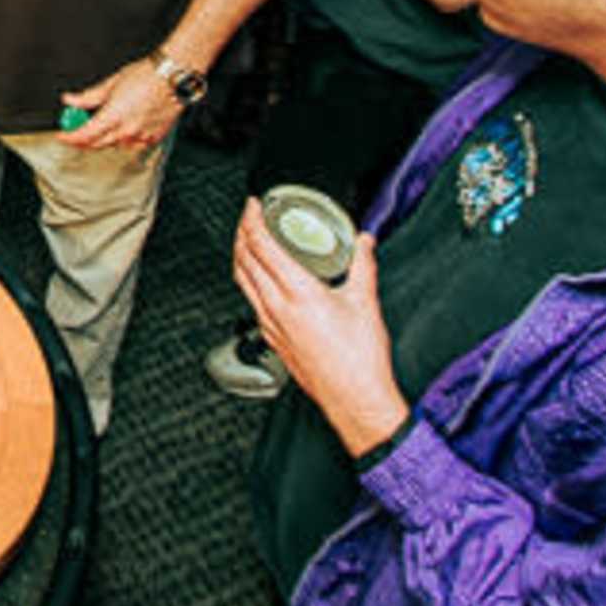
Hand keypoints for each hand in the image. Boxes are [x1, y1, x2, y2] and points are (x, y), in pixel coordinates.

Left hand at [56, 58, 183, 152]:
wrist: (173, 78)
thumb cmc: (146, 76)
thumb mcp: (111, 83)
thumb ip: (88, 96)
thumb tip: (70, 100)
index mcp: (113, 116)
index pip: (84, 135)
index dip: (69, 137)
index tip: (62, 135)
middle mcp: (126, 131)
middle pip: (96, 144)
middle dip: (83, 140)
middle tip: (77, 129)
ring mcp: (140, 137)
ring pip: (114, 145)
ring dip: (104, 138)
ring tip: (106, 122)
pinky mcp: (152, 139)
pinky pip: (132, 144)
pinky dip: (124, 138)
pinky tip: (125, 124)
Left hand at [230, 200, 407, 458]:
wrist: (354, 400)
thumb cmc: (359, 360)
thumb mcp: (365, 302)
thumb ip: (363, 265)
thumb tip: (364, 242)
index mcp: (297, 293)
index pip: (261, 246)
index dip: (252, 220)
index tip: (253, 205)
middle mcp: (276, 308)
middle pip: (244, 260)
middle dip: (241, 232)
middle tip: (247, 216)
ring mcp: (271, 326)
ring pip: (243, 282)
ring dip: (241, 256)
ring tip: (247, 241)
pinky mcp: (274, 340)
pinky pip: (251, 301)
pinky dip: (249, 280)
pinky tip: (260, 279)